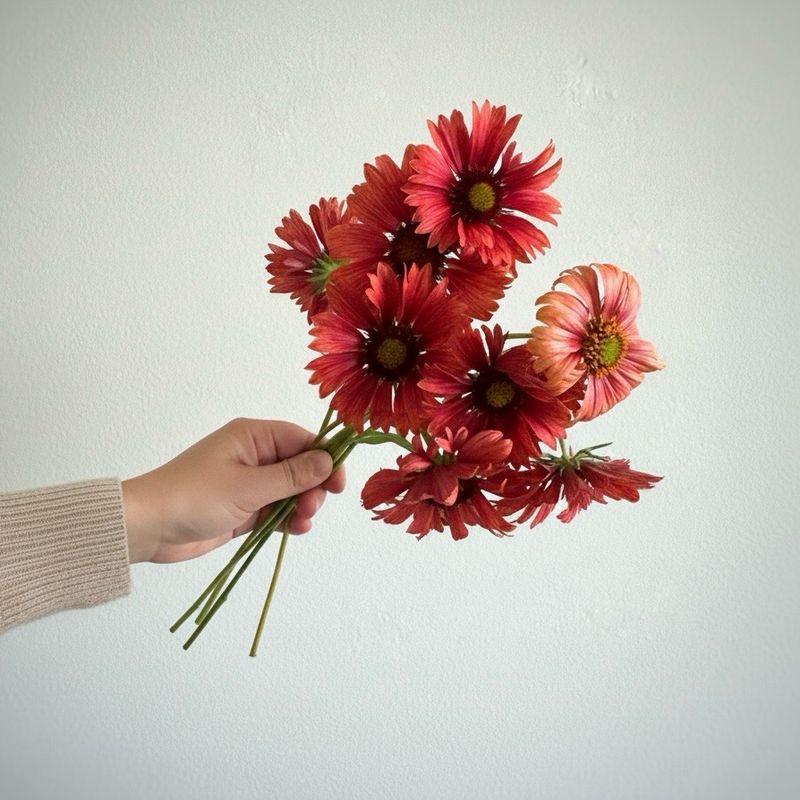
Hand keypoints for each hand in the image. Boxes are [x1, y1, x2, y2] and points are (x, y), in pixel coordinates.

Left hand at [121, 418, 344, 562]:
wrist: (148, 527)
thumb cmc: (194, 497)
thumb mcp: (249, 486)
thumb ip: (292, 475)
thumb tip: (327, 460)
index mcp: (253, 437)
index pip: (302, 440)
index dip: (325, 459)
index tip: (339, 484)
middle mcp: (254, 456)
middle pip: (301, 466)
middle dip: (313, 487)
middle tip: (311, 508)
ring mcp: (249, 483)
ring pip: (291, 490)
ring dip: (302, 505)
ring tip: (301, 522)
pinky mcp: (244, 508)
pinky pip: (277, 509)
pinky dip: (288, 518)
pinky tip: (295, 529)